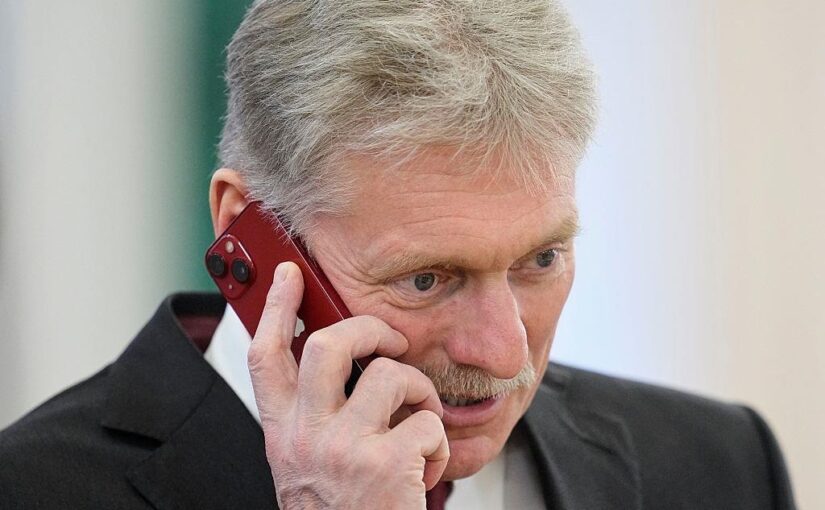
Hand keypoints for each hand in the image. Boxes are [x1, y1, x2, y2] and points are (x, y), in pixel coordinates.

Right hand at [248, 262, 449, 508]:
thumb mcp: (308, 464)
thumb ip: (313, 417)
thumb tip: (344, 367)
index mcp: (284, 433)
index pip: (266, 355)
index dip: (277, 308)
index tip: (290, 275)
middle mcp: (306, 436)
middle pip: (328, 345)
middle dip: (370, 329)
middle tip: (392, 341)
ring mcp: (343, 448)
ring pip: (392, 375)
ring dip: (420, 395)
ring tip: (418, 425)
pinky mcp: (385, 463)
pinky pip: (428, 422)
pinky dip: (440, 444)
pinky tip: (427, 469)